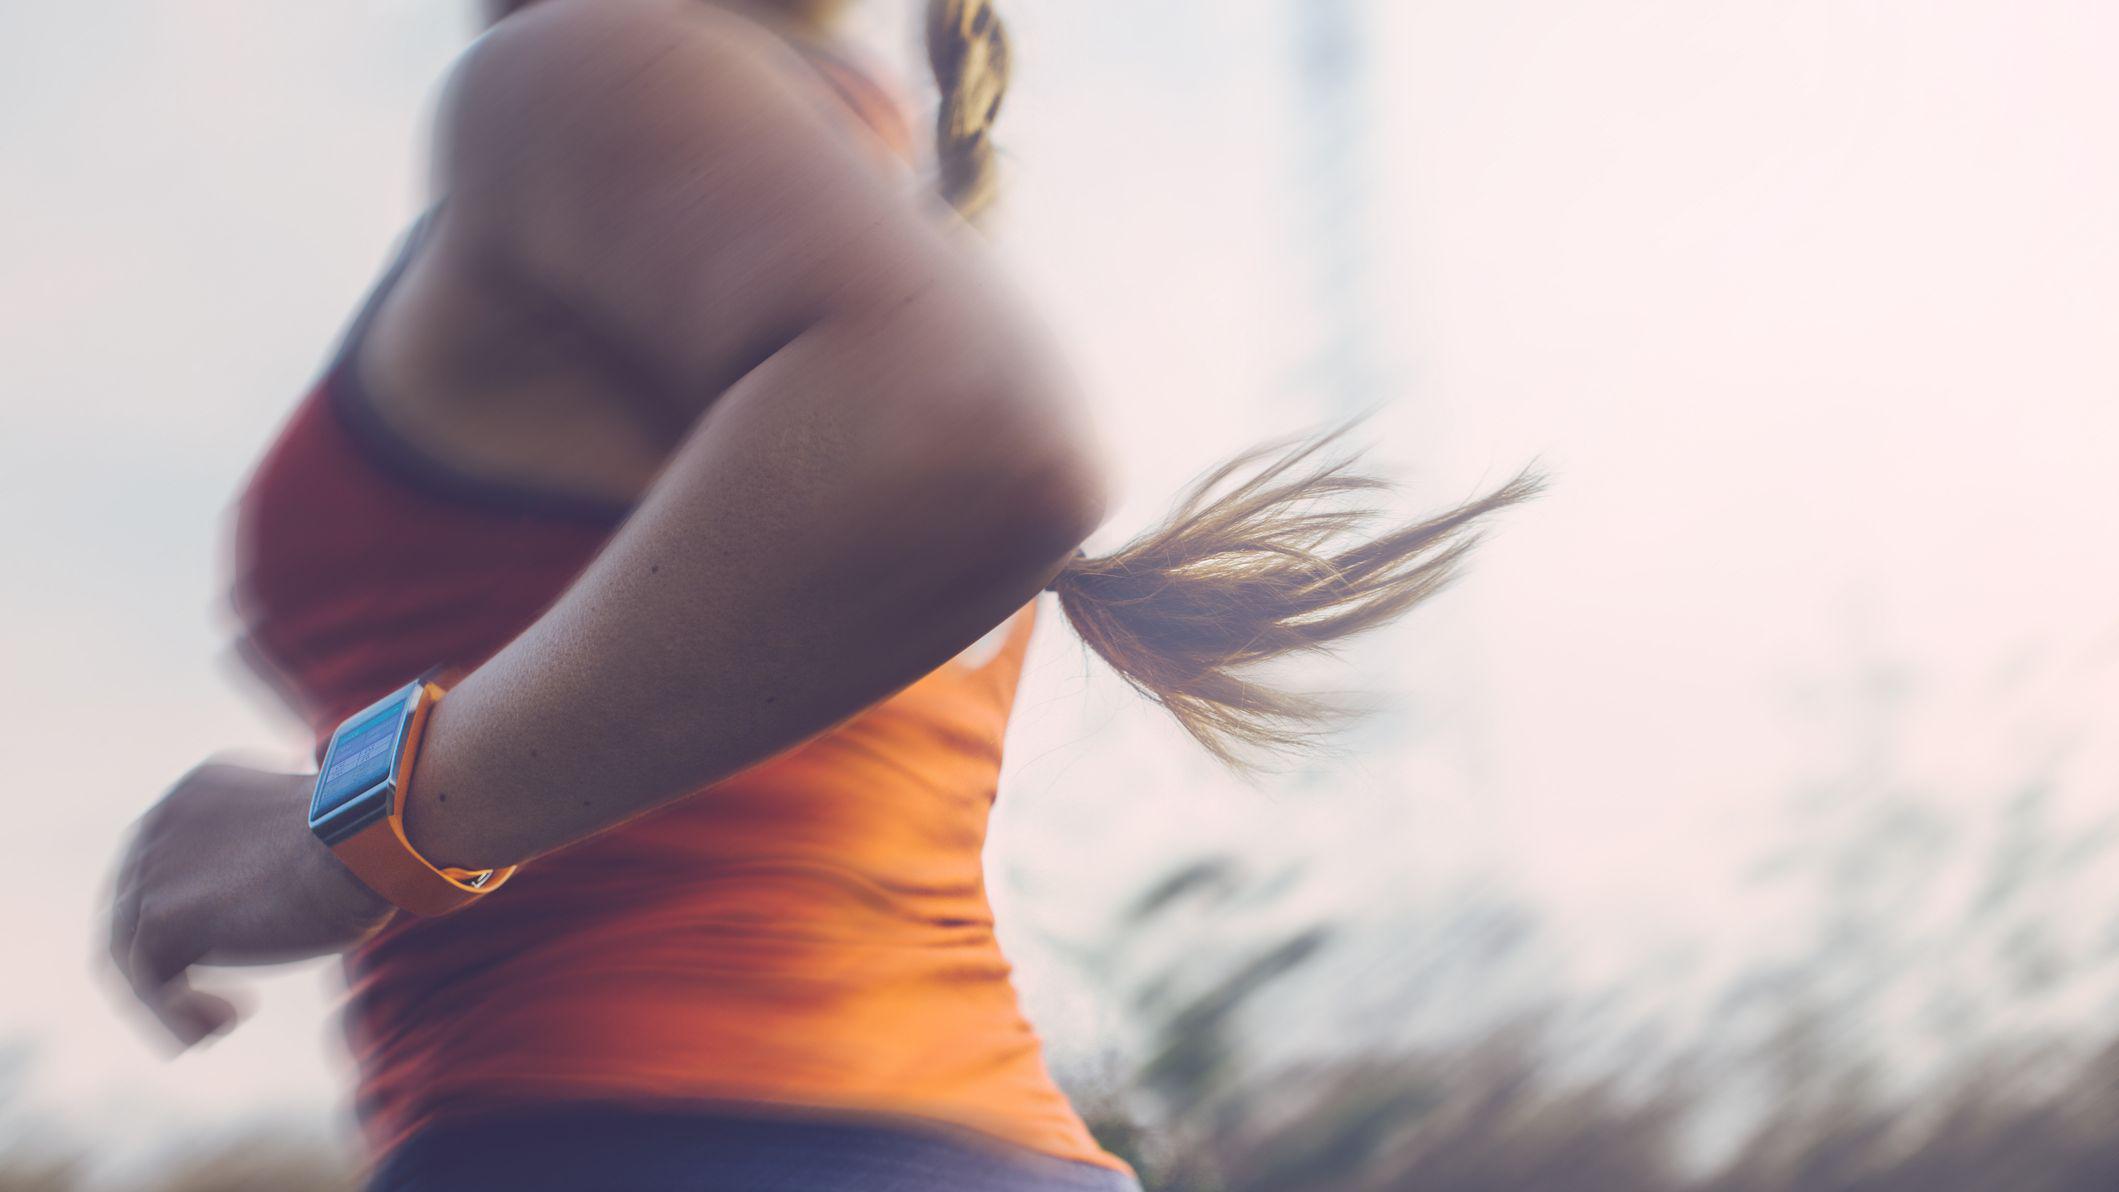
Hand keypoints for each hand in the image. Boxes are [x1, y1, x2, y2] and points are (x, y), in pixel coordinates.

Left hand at [105, 760, 390, 1048]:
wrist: (371, 839)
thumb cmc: (367, 841)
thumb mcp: (306, 838)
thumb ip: (269, 859)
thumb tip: (283, 895)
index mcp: (195, 793)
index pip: (165, 860)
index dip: (193, 908)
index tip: (238, 941)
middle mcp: (161, 821)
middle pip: (133, 905)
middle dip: (169, 957)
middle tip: (213, 996)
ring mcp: (155, 869)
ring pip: (130, 948)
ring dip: (166, 995)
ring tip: (219, 1023)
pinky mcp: (164, 917)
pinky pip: (149, 982)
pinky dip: (176, 1016)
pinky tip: (225, 1024)